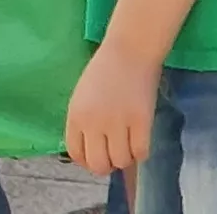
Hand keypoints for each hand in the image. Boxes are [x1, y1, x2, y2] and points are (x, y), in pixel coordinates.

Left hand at [64, 41, 159, 178]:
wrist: (129, 51)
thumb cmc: (104, 71)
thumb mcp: (82, 97)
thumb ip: (83, 122)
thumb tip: (91, 150)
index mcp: (75, 116)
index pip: (76, 153)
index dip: (86, 161)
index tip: (95, 157)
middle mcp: (93, 123)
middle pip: (98, 164)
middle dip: (107, 165)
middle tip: (114, 154)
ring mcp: (118, 123)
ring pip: (121, 161)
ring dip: (125, 158)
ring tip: (128, 145)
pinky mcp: (141, 122)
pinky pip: (141, 152)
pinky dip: (141, 152)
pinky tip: (140, 141)